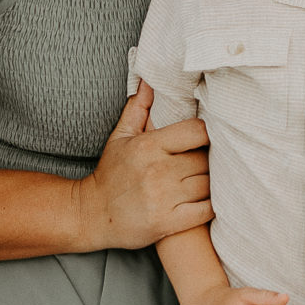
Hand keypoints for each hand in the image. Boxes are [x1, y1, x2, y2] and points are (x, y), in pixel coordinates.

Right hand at [78, 85, 211, 249]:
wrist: (91, 214)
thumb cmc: (109, 174)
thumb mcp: (120, 137)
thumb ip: (138, 108)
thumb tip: (149, 81)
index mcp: (148, 146)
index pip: (197, 131)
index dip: (207, 134)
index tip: (206, 140)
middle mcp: (157, 171)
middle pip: (205, 159)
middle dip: (211, 160)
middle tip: (212, 161)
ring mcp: (164, 198)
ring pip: (209, 184)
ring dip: (213, 182)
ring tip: (210, 180)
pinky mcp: (168, 223)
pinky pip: (206, 210)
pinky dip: (212, 205)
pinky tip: (207, 200)